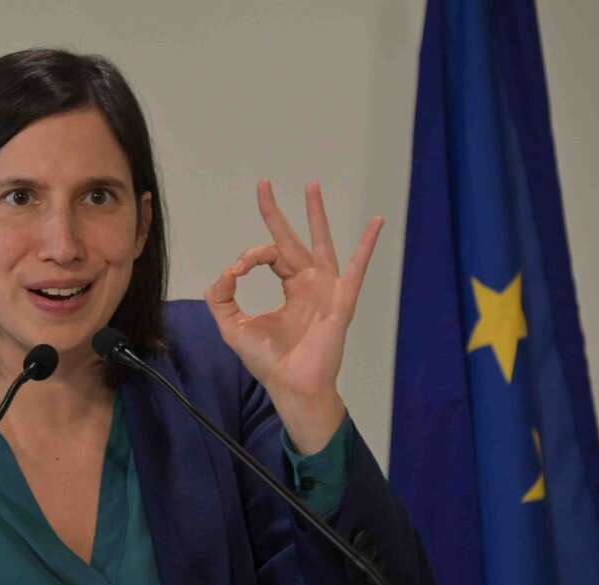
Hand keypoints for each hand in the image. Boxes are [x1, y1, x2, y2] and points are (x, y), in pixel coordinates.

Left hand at [204, 179, 382, 454]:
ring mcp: (326, 289)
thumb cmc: (269, 361)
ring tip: (311, 185)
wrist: (290, 386)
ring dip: (316, 214)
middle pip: (291, 239)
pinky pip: (356, 268)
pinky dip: (366, 246)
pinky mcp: (340, 300)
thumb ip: (222, 298)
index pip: (268, 255)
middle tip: (263, 184)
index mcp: (289, 287)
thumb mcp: (233, 326)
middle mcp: (308, 282)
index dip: (248, 257)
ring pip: (321, 243)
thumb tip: (224, 272)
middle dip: (276, 212)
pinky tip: (376, 223)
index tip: (235, 272)